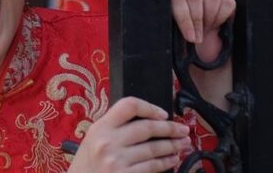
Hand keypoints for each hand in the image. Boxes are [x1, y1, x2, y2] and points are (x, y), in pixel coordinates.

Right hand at [68, 97, 190, 172]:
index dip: (150, 108)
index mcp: (100, 127)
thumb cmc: (88, 164)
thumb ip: (115, 127)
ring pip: (154, 149)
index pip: (129, 105)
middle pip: (147, 127)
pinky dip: (166, 162)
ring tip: (183, 144)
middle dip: (170, 129)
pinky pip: (152, 167)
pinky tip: (173, 159)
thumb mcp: (94, 139)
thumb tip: (150, 120)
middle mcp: (108, 142)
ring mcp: (116, 161)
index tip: (163, 114)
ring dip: (173, 146)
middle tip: (183, 130)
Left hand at [171, 0, 235, 63]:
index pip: (176, 0)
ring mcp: (208, 1)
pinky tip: (220, 26)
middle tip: (199, 39)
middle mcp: (190, 2)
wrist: (209, 68)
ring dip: (212, 14)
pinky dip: (224, 14)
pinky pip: (227, 1)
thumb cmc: (190, 61)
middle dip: (197, 18)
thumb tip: (164, 52)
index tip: (190, 38)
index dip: (184, 17)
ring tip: (210, 30)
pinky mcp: (225, 6)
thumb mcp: (177, 56)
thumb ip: (171, 48)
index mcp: (174, 10)